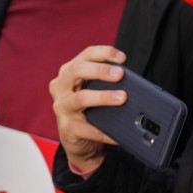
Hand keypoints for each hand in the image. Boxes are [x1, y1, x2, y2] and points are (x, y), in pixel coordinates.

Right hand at [50, 45, 128, 175]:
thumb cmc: (88, 109)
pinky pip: (88, 129)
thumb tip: (132, 81)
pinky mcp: (67, 128)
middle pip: (77, 70)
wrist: (76, 139)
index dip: (104, 53)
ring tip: (122, 98)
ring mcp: (62, 107)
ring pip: (81, 98)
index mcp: (69, 72)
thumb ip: (105, 82)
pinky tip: (118, 134)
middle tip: (120, 74)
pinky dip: (105, 132)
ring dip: (103, 97)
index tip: (122, 58)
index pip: (86, 55)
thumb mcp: (93, 90)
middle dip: (100, 70)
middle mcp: (60, 86)